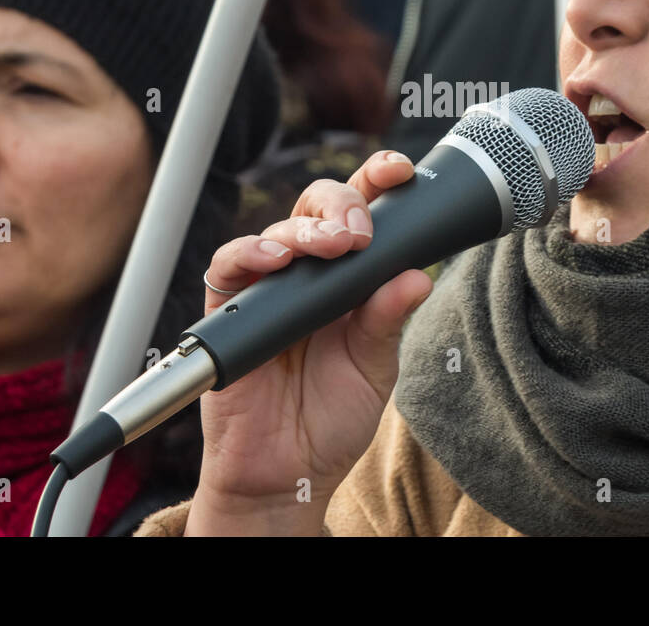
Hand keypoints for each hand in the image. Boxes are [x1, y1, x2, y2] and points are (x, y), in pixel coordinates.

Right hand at [184, 150, 432, 534]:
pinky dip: (251, 252)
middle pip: (319, 207)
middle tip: (360, 234)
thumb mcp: (375, 369)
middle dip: (343, 204)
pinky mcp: (230, 308)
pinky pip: (230, 264)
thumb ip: (388, 320)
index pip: (363, 214)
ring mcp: (268, 288)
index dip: (378, 183)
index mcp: (352, 279)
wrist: (286, 475)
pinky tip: (277, 258)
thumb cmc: (332, 419)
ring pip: (280, 228)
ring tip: (332, 245)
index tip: (400, 172)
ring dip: (307, 228)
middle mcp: (310, 274)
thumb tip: (418, 274)